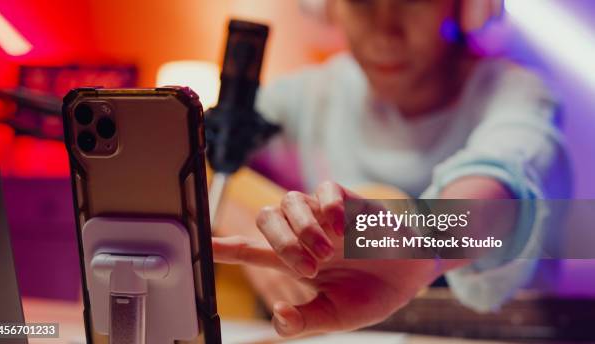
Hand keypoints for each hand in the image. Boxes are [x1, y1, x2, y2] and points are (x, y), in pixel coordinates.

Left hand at [213, 181, 452, 336]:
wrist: (413, 276)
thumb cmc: (373, 294)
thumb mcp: (337, 317)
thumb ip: (306, 320)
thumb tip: (278, 316)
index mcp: (296, 261)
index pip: (251, 250)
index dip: (225, 247)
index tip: (201, 245)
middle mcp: (304, 234)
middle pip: (266, 218)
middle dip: (281, 243)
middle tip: (309, 268)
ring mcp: (325, 216)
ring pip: (289, 201)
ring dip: (303, 229)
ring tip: (327, 251)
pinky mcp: (349, 202)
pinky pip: (325, 189)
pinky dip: (327, 206)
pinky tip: (341, 228)